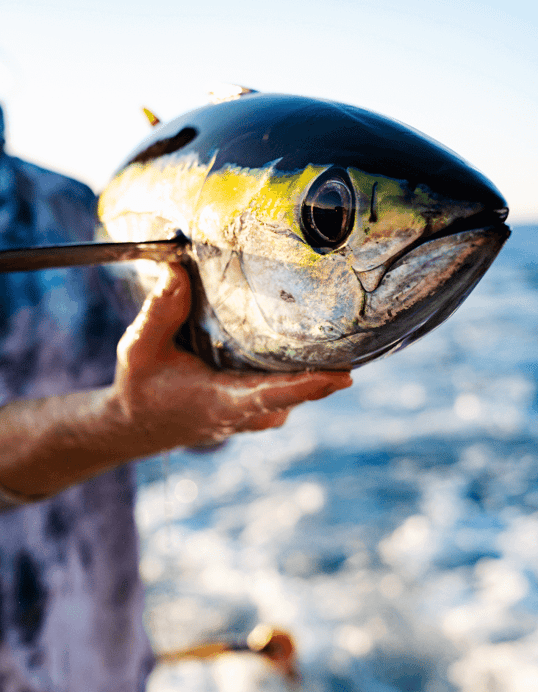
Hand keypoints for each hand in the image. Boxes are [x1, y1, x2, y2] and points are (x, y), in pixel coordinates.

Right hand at [113, 264, 351, 449]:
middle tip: (358, 327)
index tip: (342, 376)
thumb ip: (160, 310)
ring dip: (321, 364)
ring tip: (344, 324)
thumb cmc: (143, 386)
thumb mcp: (139, 348)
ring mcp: (261, 414)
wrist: (142, 424)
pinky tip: (317, 337)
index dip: (307, 386)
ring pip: (302, 390)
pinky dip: (307, 368)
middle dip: (329, 364)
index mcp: (222, 402)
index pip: (272, 394)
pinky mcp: (265, 408)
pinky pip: (296, 387)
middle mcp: (249, 412)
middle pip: (301, 391)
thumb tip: (178, 267)